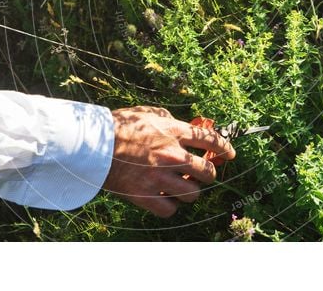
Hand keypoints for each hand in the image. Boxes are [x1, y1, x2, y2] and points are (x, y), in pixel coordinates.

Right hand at [102, 106, 235, 216]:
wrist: (92, 144)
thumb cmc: (116, 126)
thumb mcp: (145, 113)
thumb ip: (166, 118)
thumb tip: (178, 123)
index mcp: (173, 131)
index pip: (210, 139)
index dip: (225, 147)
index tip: (231, 154)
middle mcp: (171, 154)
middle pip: (207, 172)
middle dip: (208, 175)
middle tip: (202, 176)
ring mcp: (159, 176)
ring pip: (192, 194)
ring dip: (190, 192)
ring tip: (182, 189)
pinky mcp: (145, 195)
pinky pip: (170, 209)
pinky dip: (170, 206)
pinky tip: (165, 200)